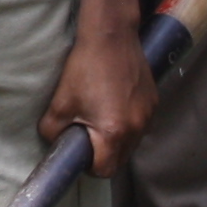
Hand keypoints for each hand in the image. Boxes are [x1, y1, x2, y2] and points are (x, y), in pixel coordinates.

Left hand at [44, 23, 157, 178]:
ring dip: (118, 140)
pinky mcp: (154, 101)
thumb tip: (57, 144)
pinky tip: (114, 105)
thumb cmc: (85, 68)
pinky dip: (128, 124)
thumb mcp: (59, 104)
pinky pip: (140, 125)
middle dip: (105, 156)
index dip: (90, 166)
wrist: (111, 36)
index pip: (105, 170)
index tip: (81, 152)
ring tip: (101, 118)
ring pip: (133, 143)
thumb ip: (52, 133)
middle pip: (121, 160)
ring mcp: (148, 114)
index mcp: (114, 132)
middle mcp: (137, 127)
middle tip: (88, 137)